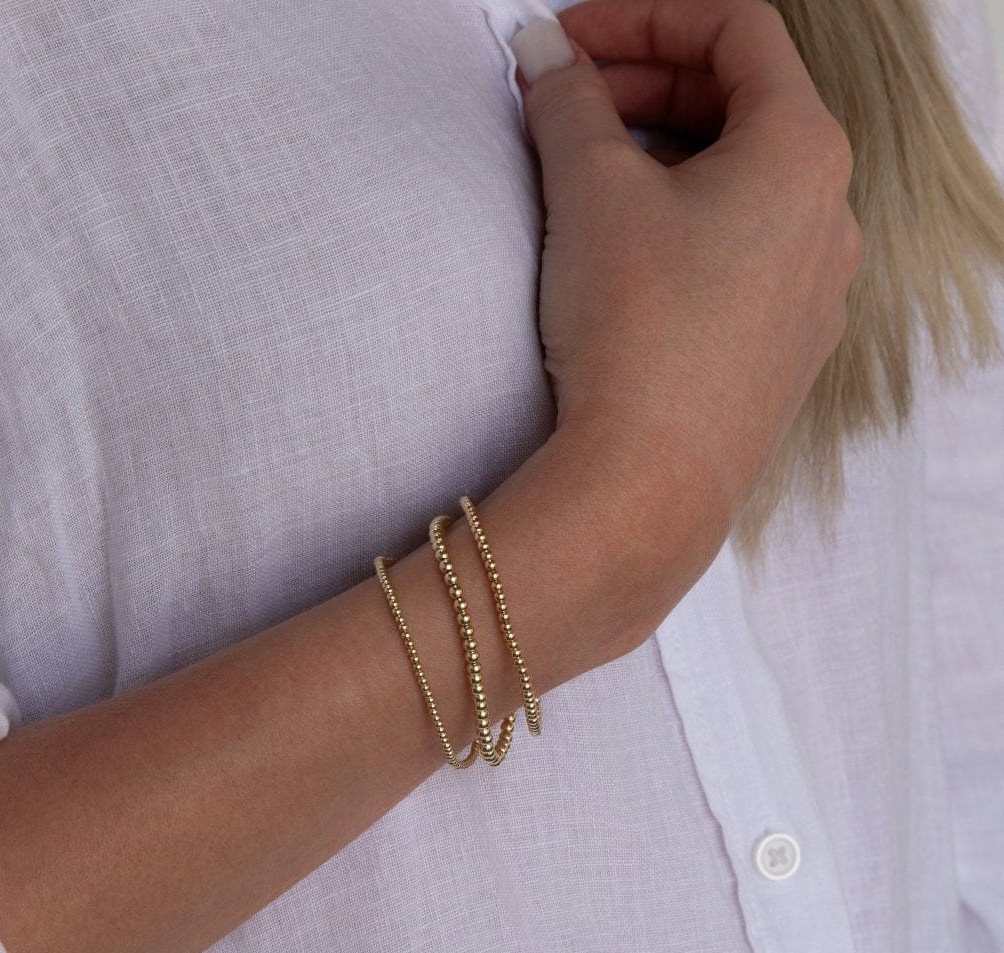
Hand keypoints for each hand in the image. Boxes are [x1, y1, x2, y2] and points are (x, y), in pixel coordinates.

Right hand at [511, 0, 862, 547]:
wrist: (645, 485)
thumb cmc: (635, 331)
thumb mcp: (589, 190)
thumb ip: (567, 100)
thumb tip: (543, 53)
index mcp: (803, 151)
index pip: (735, 31)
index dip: (642, 19)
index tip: (569, 42)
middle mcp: (829, 217)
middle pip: (741, 108)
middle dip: (646, 89)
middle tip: (566, 103)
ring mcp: (812, 293)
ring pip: (739, 188)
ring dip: (662, 163)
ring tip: (586, 184)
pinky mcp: (781, 353)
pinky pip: (739, 259)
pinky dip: (684, 232)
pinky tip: (624, 262)